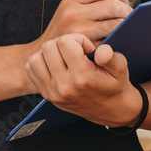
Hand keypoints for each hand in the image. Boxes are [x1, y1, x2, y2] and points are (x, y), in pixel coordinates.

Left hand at [25, 34, 142, 127]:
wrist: (111, 110)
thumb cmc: (114, 84)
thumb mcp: (120, 68)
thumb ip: (111, 58)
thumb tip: (102, 51)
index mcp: (82, 77)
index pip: (65, 42)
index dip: (78, 40)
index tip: (87, 49)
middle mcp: (64, 86)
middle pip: (48, 47)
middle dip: (63, 44)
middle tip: (76, 52)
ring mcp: (53, 92)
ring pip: (36, 57)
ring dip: (49, 53)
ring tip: (64, 57)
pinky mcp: (46, 95)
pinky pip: (31, 69)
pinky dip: (40, 63)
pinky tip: (55, 64)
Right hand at [38, 0, 132, 46]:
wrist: (47, 53)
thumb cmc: (64, 28)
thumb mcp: (74, 7)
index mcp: (72, 0)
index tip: (122, 0)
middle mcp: (74, 14)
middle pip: (114, 5)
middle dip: (127, 10)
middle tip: (128, 16)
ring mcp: (80, 32)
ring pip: (116, 24)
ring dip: (127, 25)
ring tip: (126, 27)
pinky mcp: (87, 49)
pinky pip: (113, 41)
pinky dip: (120, 39)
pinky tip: (118, 39)